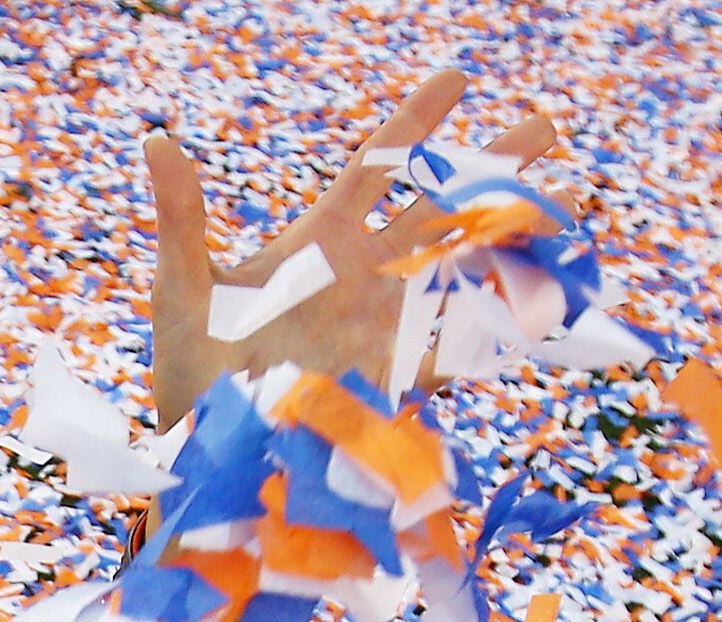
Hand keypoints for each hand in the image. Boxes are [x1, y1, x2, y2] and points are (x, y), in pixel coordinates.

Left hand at [142, 71, 562, 428]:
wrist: (202, 445)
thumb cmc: (188, 364)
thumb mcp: (182, 285)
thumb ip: (181, 216)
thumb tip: (155, 142)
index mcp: (321, 241)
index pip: (379, 167)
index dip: (418, 122)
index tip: (461, 75)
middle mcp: (363, 277)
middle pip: (441, 210)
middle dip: (495, 169)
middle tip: (549, 124)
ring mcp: (383, 326)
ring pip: (461, 271)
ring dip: (512, 242)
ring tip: (566, 213)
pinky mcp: (389, 380)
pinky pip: (450, 351)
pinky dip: (491, 331)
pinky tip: (537, 310)